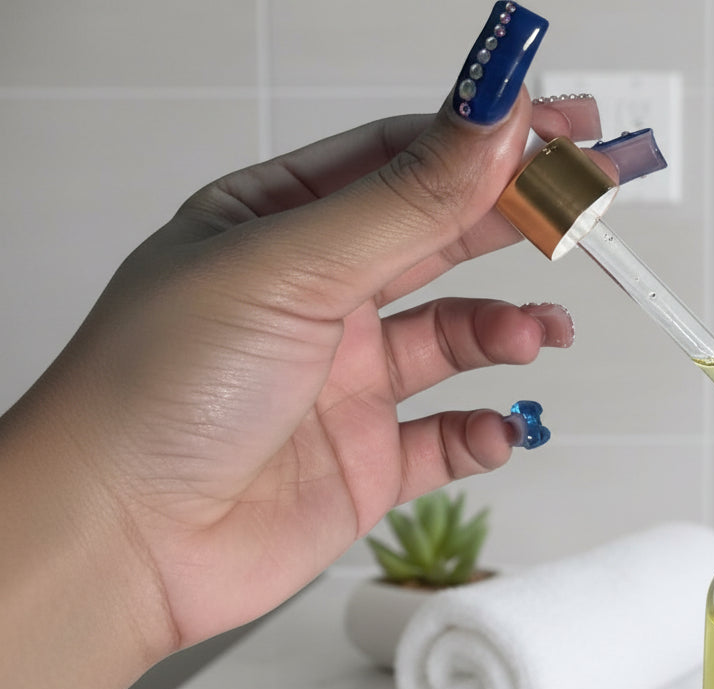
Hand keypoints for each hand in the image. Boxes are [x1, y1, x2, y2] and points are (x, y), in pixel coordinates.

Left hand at [43, 96, 605, 649]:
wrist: (118, 539)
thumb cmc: (160, 386)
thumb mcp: (293, 266)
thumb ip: (408, 199)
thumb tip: (496, 116)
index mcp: (278, 224)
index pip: (403, 161)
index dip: (488, 142)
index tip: (564, 131)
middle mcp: (316, 296)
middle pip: (442, 240)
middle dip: (518, 225)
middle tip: (588, 210)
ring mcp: (345, 380)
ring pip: (457, 335)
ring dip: (507, 329)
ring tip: (535, 334)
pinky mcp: (368, 459)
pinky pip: (451, 435)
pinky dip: (488, 429)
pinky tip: (499, 426)